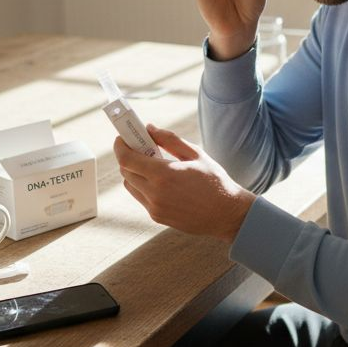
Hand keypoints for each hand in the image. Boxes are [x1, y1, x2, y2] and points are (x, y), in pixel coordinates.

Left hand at [114, 124, 255, 242]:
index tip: (122, 138)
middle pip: (125, 172)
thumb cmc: (215, 182)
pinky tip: (161, 182)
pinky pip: (141, 198)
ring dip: (134, 173)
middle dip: (127, 157)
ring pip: (130, 186)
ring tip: (152, 166)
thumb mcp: (196, 154)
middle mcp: (155, 193)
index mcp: (164, 174)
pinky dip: (144, 186)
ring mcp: (155, 207)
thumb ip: (170, 140)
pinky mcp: (157, 217)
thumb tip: (149, 128)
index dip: (120, 146)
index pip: (126, 159)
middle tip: (139, 148)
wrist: (227, 214)